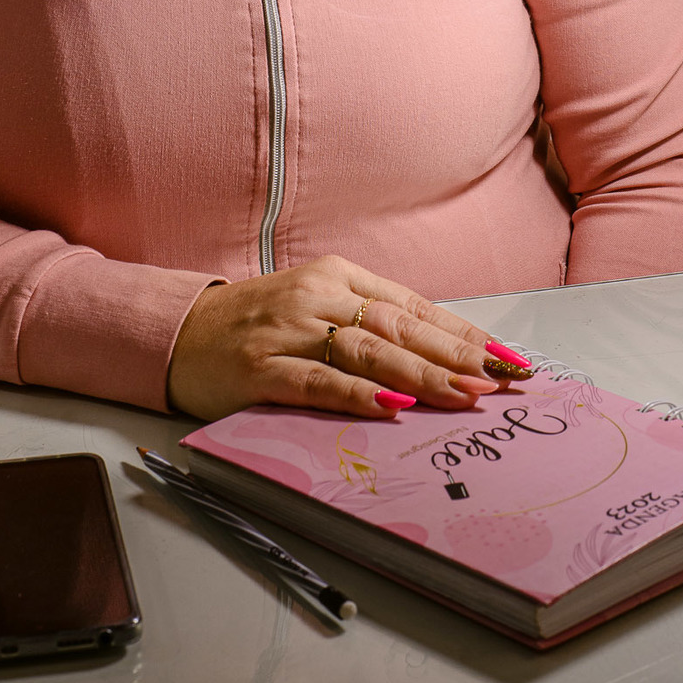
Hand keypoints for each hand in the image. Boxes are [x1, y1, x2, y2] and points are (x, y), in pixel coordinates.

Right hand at [167, 254, 526, 420]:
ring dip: (421, 374)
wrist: (178, 331)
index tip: (505, 357)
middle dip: (455, 354)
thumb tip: (439, 354)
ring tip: (463, 394)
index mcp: (337, 276)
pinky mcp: (259, 369)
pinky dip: (357, 393)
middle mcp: (317, 296)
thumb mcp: (316, 307)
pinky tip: (391, 405)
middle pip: (399, 325)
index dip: (461, 332)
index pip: (413, 305)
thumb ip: (368, 323)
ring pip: (367, 350)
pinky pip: (317, 381)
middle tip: (499, 379)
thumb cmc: (257, 324)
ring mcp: (287, 332)